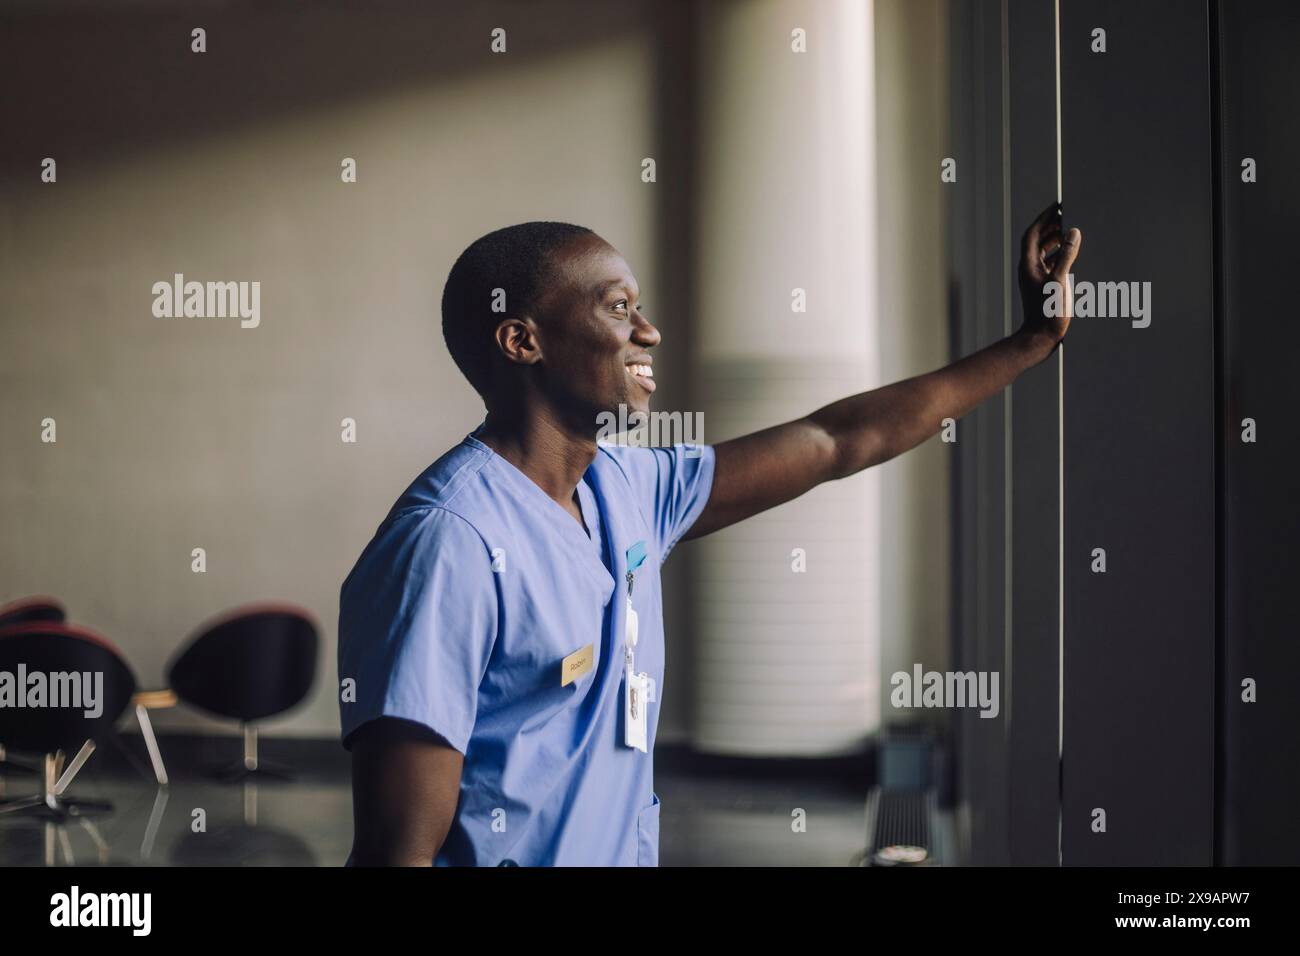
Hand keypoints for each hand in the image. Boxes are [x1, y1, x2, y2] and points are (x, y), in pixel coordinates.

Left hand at [1017, 201, 1082, 348]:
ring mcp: (1035, 278)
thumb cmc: (1048, 312)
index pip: (1032, 234)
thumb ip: (1067, 255)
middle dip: (1050, 226)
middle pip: (1037, 240)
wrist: (1040, 337)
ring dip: (1055, 240)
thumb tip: (1073, 231)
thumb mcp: (1060, 280)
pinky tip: (1071, 253)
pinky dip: (1059, 255)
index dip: (1043, 218)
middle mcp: (1030, 269)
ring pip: (1044, 252)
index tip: (1057, 206)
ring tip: (1070, 230)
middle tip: (1065, 214)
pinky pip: (1050, 264)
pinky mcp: (1043, 286)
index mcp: (1029, 265)